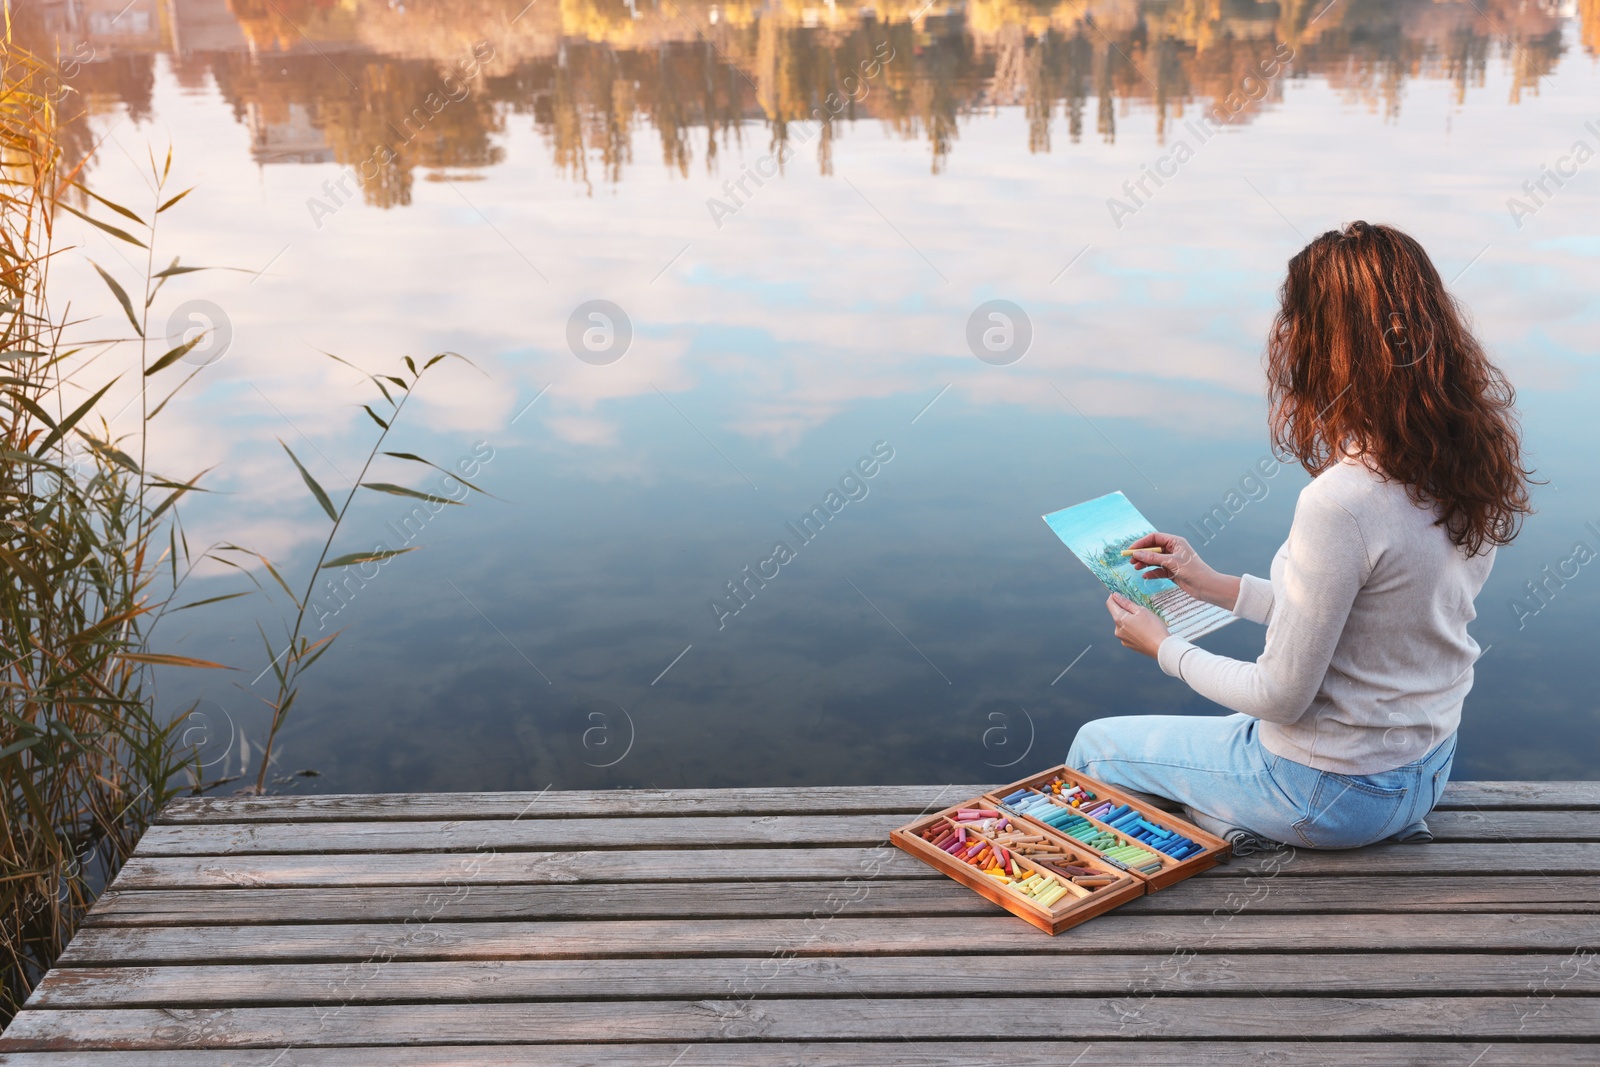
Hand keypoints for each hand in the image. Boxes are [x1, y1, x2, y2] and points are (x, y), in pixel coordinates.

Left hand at [1106, 593, 1169, 657]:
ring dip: (1129, 620)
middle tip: (1139, 609)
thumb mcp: (1141, 610)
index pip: (1110, 604)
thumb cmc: (1154, 628)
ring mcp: (1122, 638)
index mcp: (1119, 619)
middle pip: (1117, 614)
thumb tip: (1115, 596)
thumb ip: (1126, 603)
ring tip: (1144, 622)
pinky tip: (1144, 630)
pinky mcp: (1128, 644)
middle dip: (1125, 610)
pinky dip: (1133, 629)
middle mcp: (1117, 629)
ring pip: (1123, 624)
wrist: (1162, 648)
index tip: (1120, 593)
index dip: (1114, 597)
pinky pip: (1128, 633)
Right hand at [1123, 532, 1239, 609]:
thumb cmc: (1194, 571)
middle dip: (1141, 554)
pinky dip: (1151, 572)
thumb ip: (1153, 558)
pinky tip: (1145, 576)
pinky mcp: (1173, 571)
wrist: (1206, 586)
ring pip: (1154, 560)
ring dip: (1144, 563)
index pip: (1154, 538)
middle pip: (1153, 549)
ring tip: (1135, 568)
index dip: (1141, 543)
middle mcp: (1173, 550)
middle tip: (1131, 560)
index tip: (1131, 550)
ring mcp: (1173, 561)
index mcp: (1175, 542)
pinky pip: (1158, 570)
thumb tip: (1137, 554)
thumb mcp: (1171, 563)